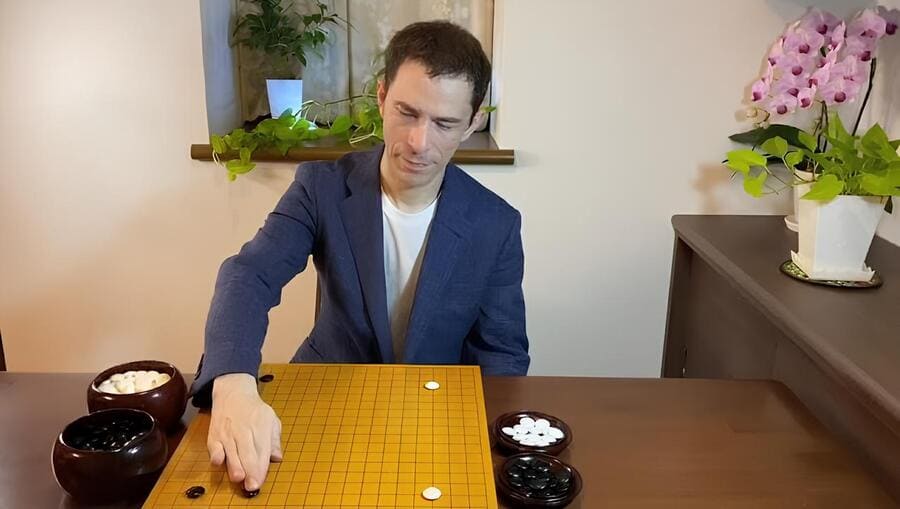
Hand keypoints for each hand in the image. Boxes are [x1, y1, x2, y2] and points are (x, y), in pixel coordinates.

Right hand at [207, 373, 282, 490]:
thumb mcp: (271, 420)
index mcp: (261, 426)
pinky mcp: (215, 435)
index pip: (262, 450)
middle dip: (250, 471)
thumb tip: (277, 457)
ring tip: (239, 478)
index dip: (261, 468)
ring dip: (234, 465)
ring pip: (231, 451)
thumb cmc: (254, 410)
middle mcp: (244, 430)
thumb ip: (274, 440)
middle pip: (247, 453)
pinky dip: (215, 453)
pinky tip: (219, 461)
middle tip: (252, 486)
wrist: (233, 393)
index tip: (261, 480)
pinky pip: (213, 446)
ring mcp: (228, 433)